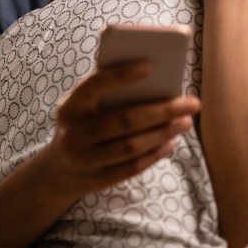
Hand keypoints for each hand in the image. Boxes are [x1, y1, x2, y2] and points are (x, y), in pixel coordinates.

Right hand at [42, 60, 200, 199]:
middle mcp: (73, 134)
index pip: (94, 86)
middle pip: (124, 120)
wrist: (57, 170)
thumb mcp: (81, 108)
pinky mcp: (95, 180)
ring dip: (163, 133)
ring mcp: (83, 160)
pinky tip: (170, 143)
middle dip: (162, 111)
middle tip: (191, 103)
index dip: (121, 75)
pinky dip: (154, 155)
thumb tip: (154, 83)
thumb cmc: (81, 126)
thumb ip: (106, 95)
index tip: (150, 67)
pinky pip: (131, 167)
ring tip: (185, 122)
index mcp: (69, 107)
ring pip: (131, 146)